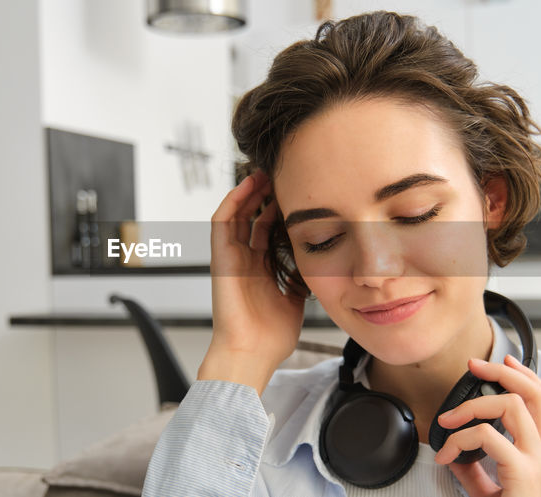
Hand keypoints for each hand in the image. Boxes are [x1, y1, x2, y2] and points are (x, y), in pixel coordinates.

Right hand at [199, 171, 307, 395]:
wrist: (252, 353)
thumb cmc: (271, 337)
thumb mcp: (297, 299)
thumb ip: (302, 278)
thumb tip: (320, 260)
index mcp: (260, 270)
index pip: (267, 230)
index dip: (279, 210)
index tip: (297, 193)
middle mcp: (244, 261)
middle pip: (251, 217)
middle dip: (265, 194)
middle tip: (282, 174)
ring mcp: (231, 259)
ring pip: (236, 214)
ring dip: (248, 191)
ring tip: (264, 172)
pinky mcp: (221, 259)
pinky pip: (222, 222)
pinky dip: (232, 201)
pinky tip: (247, 185)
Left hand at [434, 355, 540, 496]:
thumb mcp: (491, 493)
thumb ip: (475, 470)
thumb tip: (453, 453)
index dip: (526, 376)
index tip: (501, 362)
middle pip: (536, 394)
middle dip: (504, 372)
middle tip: (475, 367)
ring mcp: (539, 463)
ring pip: (513, 406)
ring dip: (474, 405)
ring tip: (449, 420)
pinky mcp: (523, 473)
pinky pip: (489, 436)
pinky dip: (461, 438)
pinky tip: (448, 454)